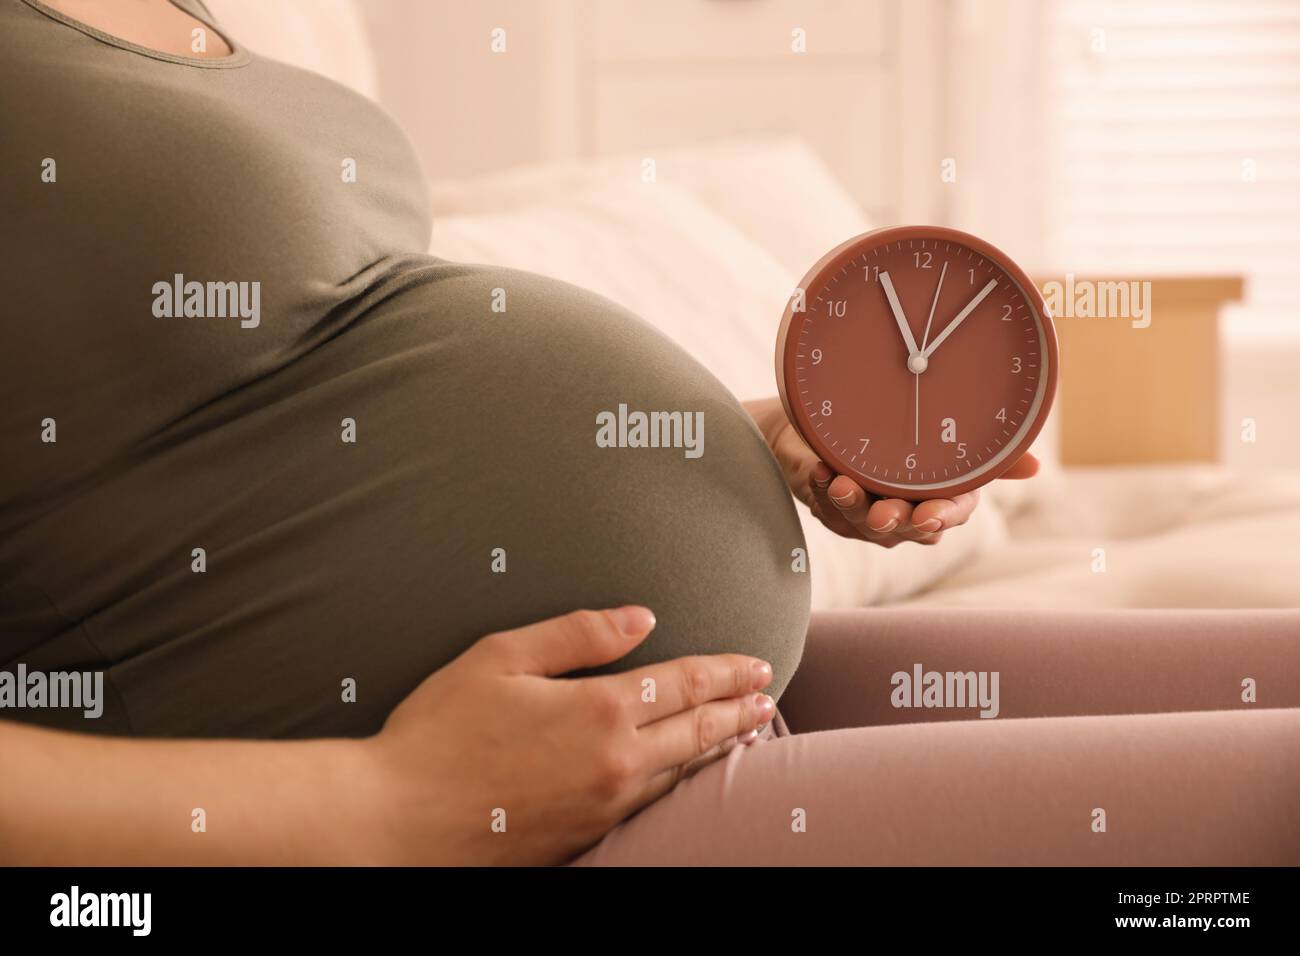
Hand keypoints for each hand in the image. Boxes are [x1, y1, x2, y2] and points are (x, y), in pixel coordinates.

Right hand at [366, 606, 775, 864]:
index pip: (684, 683)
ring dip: (720, 748)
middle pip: (697, 731)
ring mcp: (604, 807)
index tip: (758, 663)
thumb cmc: (438, 732)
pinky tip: (688, 775)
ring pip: (682, 772)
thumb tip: (641, 618)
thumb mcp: (500, 658)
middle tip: (767, 696)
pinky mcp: (586, 837)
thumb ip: (576, 633)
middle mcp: (615, 763)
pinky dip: (684, 782)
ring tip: (744, 732)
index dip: (726, 671)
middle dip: (737, 709)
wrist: (398, 821)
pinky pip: (654, 804)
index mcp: (597, 710)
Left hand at [746, 396, 1038, 547]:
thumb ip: (991, 457)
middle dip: (892, 520)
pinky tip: (818, 471)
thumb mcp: (948, 441)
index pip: (949, 515)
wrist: (840, 425)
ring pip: (860, 521)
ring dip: (850, 503)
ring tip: (840, 483)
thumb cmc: (903, 434)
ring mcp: (867, 518)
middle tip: (882, 513)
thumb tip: (1035, 467)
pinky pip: (825, 506)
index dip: (941, 518)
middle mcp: (906, 516)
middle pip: (903, 526)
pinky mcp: (833, 511)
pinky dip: (819, 488)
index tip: (930, 516)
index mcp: (940, 500)